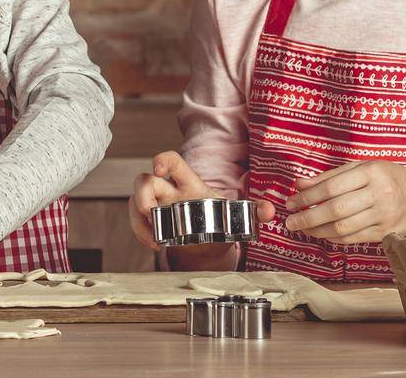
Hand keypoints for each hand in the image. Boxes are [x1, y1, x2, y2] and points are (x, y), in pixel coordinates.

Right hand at [128, 151, 277, 250]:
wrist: (209, 242)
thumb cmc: (220, 222)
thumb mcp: (237, 217)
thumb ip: (254, 211)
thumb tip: (270, 209)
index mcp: (189, 183)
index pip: (172, 161)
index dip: (163, 160)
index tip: (158, 168)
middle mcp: (169, 190)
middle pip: (145, 179)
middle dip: (144, 194)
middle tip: (151, 213)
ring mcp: (156, 205)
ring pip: (135, 199)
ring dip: (139, 219)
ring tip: (154, 238)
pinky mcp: (148, 220)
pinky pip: (136, 220)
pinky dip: (140, 233)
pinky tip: (154, 244)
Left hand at [283, 161, 405, 243]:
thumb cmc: (387, 178)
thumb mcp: (361, 168)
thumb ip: (329, 177)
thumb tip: (298, 184)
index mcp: (371, 173)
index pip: (331, 187)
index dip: (307, 197)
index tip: (291, 202)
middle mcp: (379, 194)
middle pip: (336, 210)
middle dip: (308, 217)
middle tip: (290, 221)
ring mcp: (384, 216)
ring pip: (343, 228)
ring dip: (317, 231)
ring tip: (303, 228)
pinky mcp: (385, 233)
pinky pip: (353, 238)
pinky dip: (333, 238)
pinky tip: (322, 233)